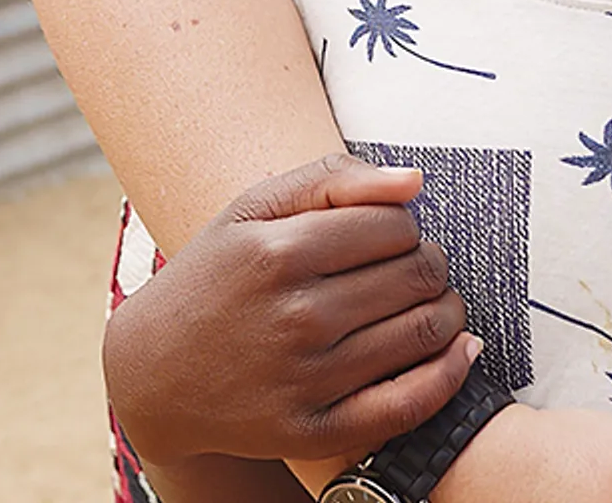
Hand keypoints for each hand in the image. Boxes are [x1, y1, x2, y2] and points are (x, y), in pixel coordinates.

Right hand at [103, 154, 479, 468]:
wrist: (153, 373)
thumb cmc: (212, 279)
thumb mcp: (249, 211)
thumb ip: (331, 180)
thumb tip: (415, 182)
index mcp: (278, 251)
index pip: (396, 225)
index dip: (406, 226)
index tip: (390, 236)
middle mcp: (295, 315)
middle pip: (417, 276)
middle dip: (430, 265)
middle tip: (415, 268)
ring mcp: (306, 378)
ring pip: (426, 332)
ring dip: (447, 311)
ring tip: (429, 304)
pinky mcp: (314, 431)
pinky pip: (412, 403)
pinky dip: (451, 373)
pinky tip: (458, 351)